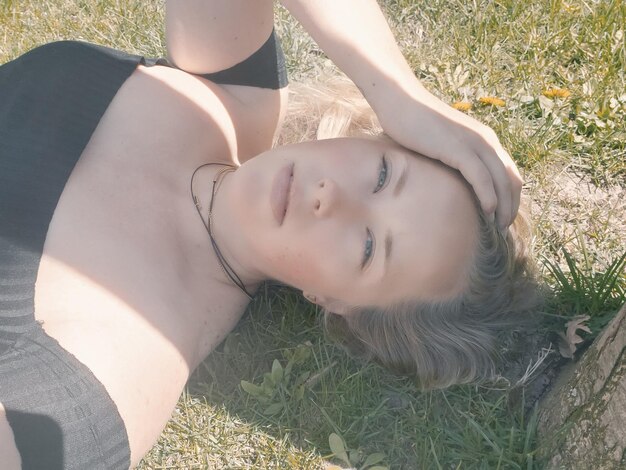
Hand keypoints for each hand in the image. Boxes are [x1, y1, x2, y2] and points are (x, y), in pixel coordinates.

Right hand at [377, 90, 522, 229]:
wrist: (401, 102)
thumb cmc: (415, 125)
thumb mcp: (443, 144)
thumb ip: (454, 160)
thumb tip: (455, 185)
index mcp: (484, 140)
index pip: (509, 174)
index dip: (511, 199)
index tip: (502, 219)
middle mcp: (486, 141)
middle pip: (511, 179)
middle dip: (511, 207)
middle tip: (503, 231)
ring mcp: (474, 143)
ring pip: (500, 180)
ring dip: (503, 206)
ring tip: (498, 227)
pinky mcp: (458, 148)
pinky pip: (480, 175)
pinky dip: (487, 195)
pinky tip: (487, 211)